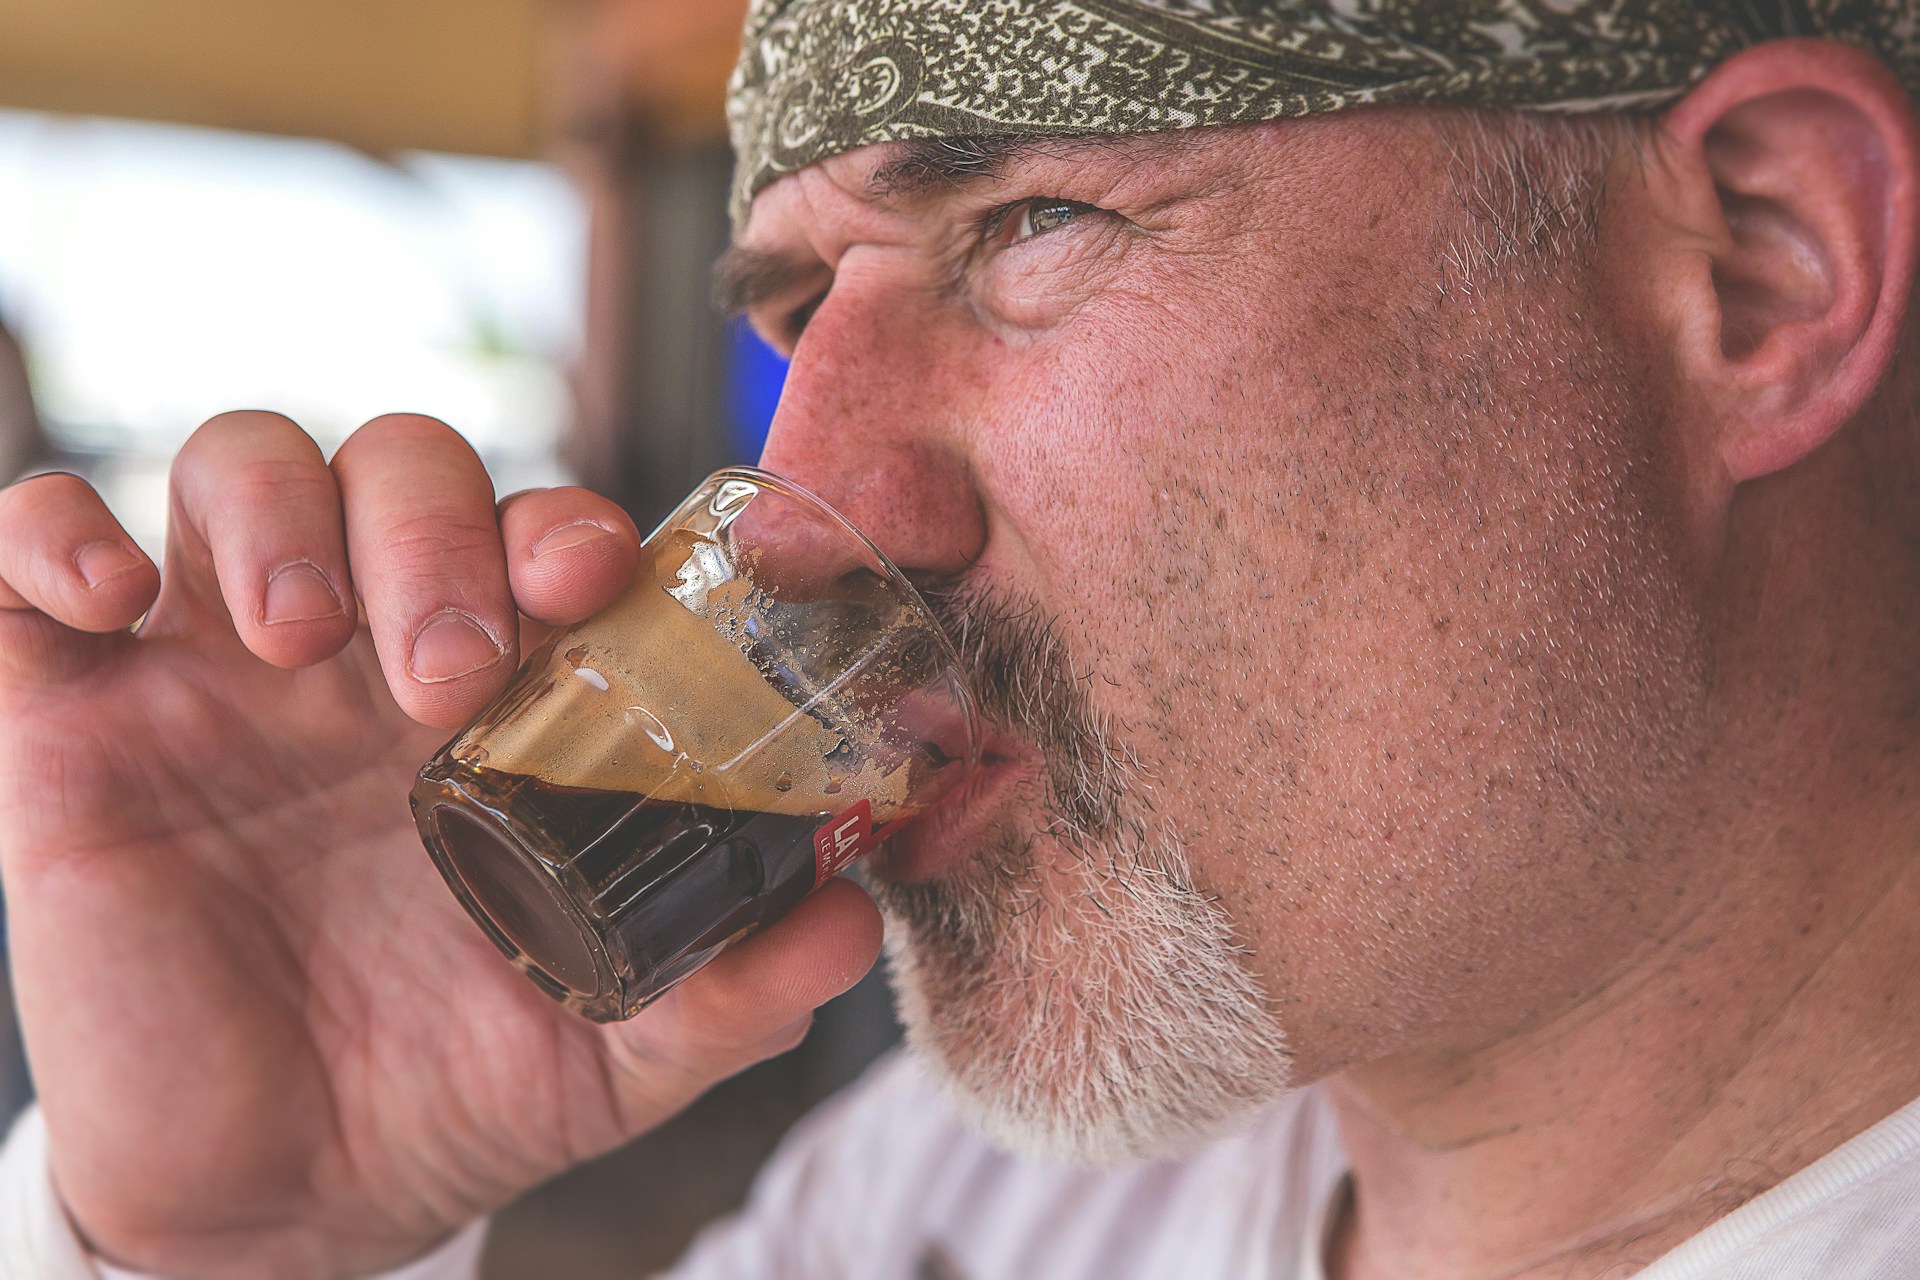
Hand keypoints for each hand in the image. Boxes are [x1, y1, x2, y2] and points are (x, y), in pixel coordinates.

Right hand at [0, 413, 882, 1278]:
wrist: (279, 1202)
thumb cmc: (447, 1090)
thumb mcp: (613, 1052)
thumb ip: (734, 991)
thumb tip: (853, 923)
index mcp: (497, 703)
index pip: (533, 537)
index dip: (562, 525)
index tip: (588, 584)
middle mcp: (364, 656)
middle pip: (395, 465)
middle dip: (431, 525)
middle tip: (443, 667)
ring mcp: (214, 674)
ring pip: (234, 465)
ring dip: (276, 511)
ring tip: (301, 638)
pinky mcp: (71, 721)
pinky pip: (25, 562)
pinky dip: (51, 533)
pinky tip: (109, 598)